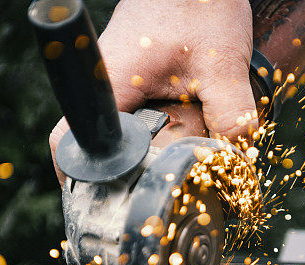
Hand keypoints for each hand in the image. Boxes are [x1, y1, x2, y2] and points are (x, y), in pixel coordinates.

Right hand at [50, 0, 256, 184]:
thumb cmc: (199, 2)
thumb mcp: (222, 62)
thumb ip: (232, 113)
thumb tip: (235, 161)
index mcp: (110, 84)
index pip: (69, 144)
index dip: (83, 181)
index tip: (108, 204)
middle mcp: (109, 89)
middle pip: (112, 151)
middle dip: (147, 168)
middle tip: (178, 174)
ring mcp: (123, 87)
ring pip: (136, 137)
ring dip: (166, 146)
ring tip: (194, 136)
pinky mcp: (141, 84)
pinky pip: (152, 120)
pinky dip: (176, 128)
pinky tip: (199, 123)